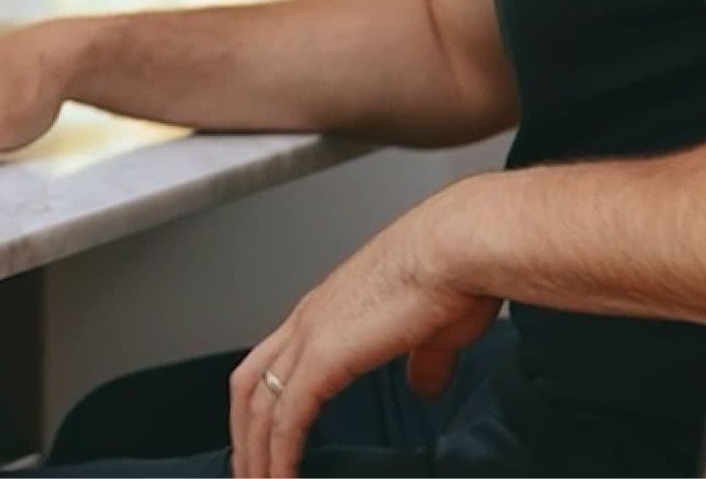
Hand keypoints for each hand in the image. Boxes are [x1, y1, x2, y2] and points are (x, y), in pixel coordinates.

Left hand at [229, 207, 497, 478]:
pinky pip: (287, 417)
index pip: (273, 362)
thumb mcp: (436, 332)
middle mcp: (309, 319)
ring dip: (256, 453)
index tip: (265, 439)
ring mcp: (310, 336)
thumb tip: (423, 386)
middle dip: (245, 436)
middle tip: (250, 473)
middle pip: (249, 385)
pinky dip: (279, 453)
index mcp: (329, 309)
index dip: (263, 404)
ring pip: (258, 406)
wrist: (460, 248)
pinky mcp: (324, 355)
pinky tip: (282, 478)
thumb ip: (423, 361)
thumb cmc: (456, 276)